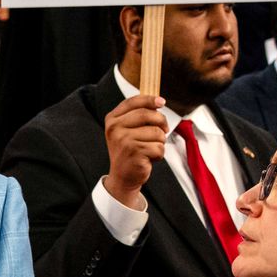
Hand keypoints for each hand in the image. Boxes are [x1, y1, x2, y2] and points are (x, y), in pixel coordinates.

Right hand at [102, 94, 169, 209]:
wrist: (122, 177)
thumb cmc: (129, 151)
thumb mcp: (126, 130)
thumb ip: (137, 115)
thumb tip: (157, 101)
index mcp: (112, 120)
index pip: (133, 102)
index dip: (149, 100)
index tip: (161, 102)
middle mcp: (115, 128)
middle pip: (147, 114)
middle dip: (161, 122)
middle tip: (164, 130)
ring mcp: (124, 140)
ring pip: (157, 132)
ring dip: (160, 142)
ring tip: (150, 149)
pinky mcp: (135, 153)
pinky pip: (159, 147)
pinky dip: (159, 154)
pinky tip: (149, 158)